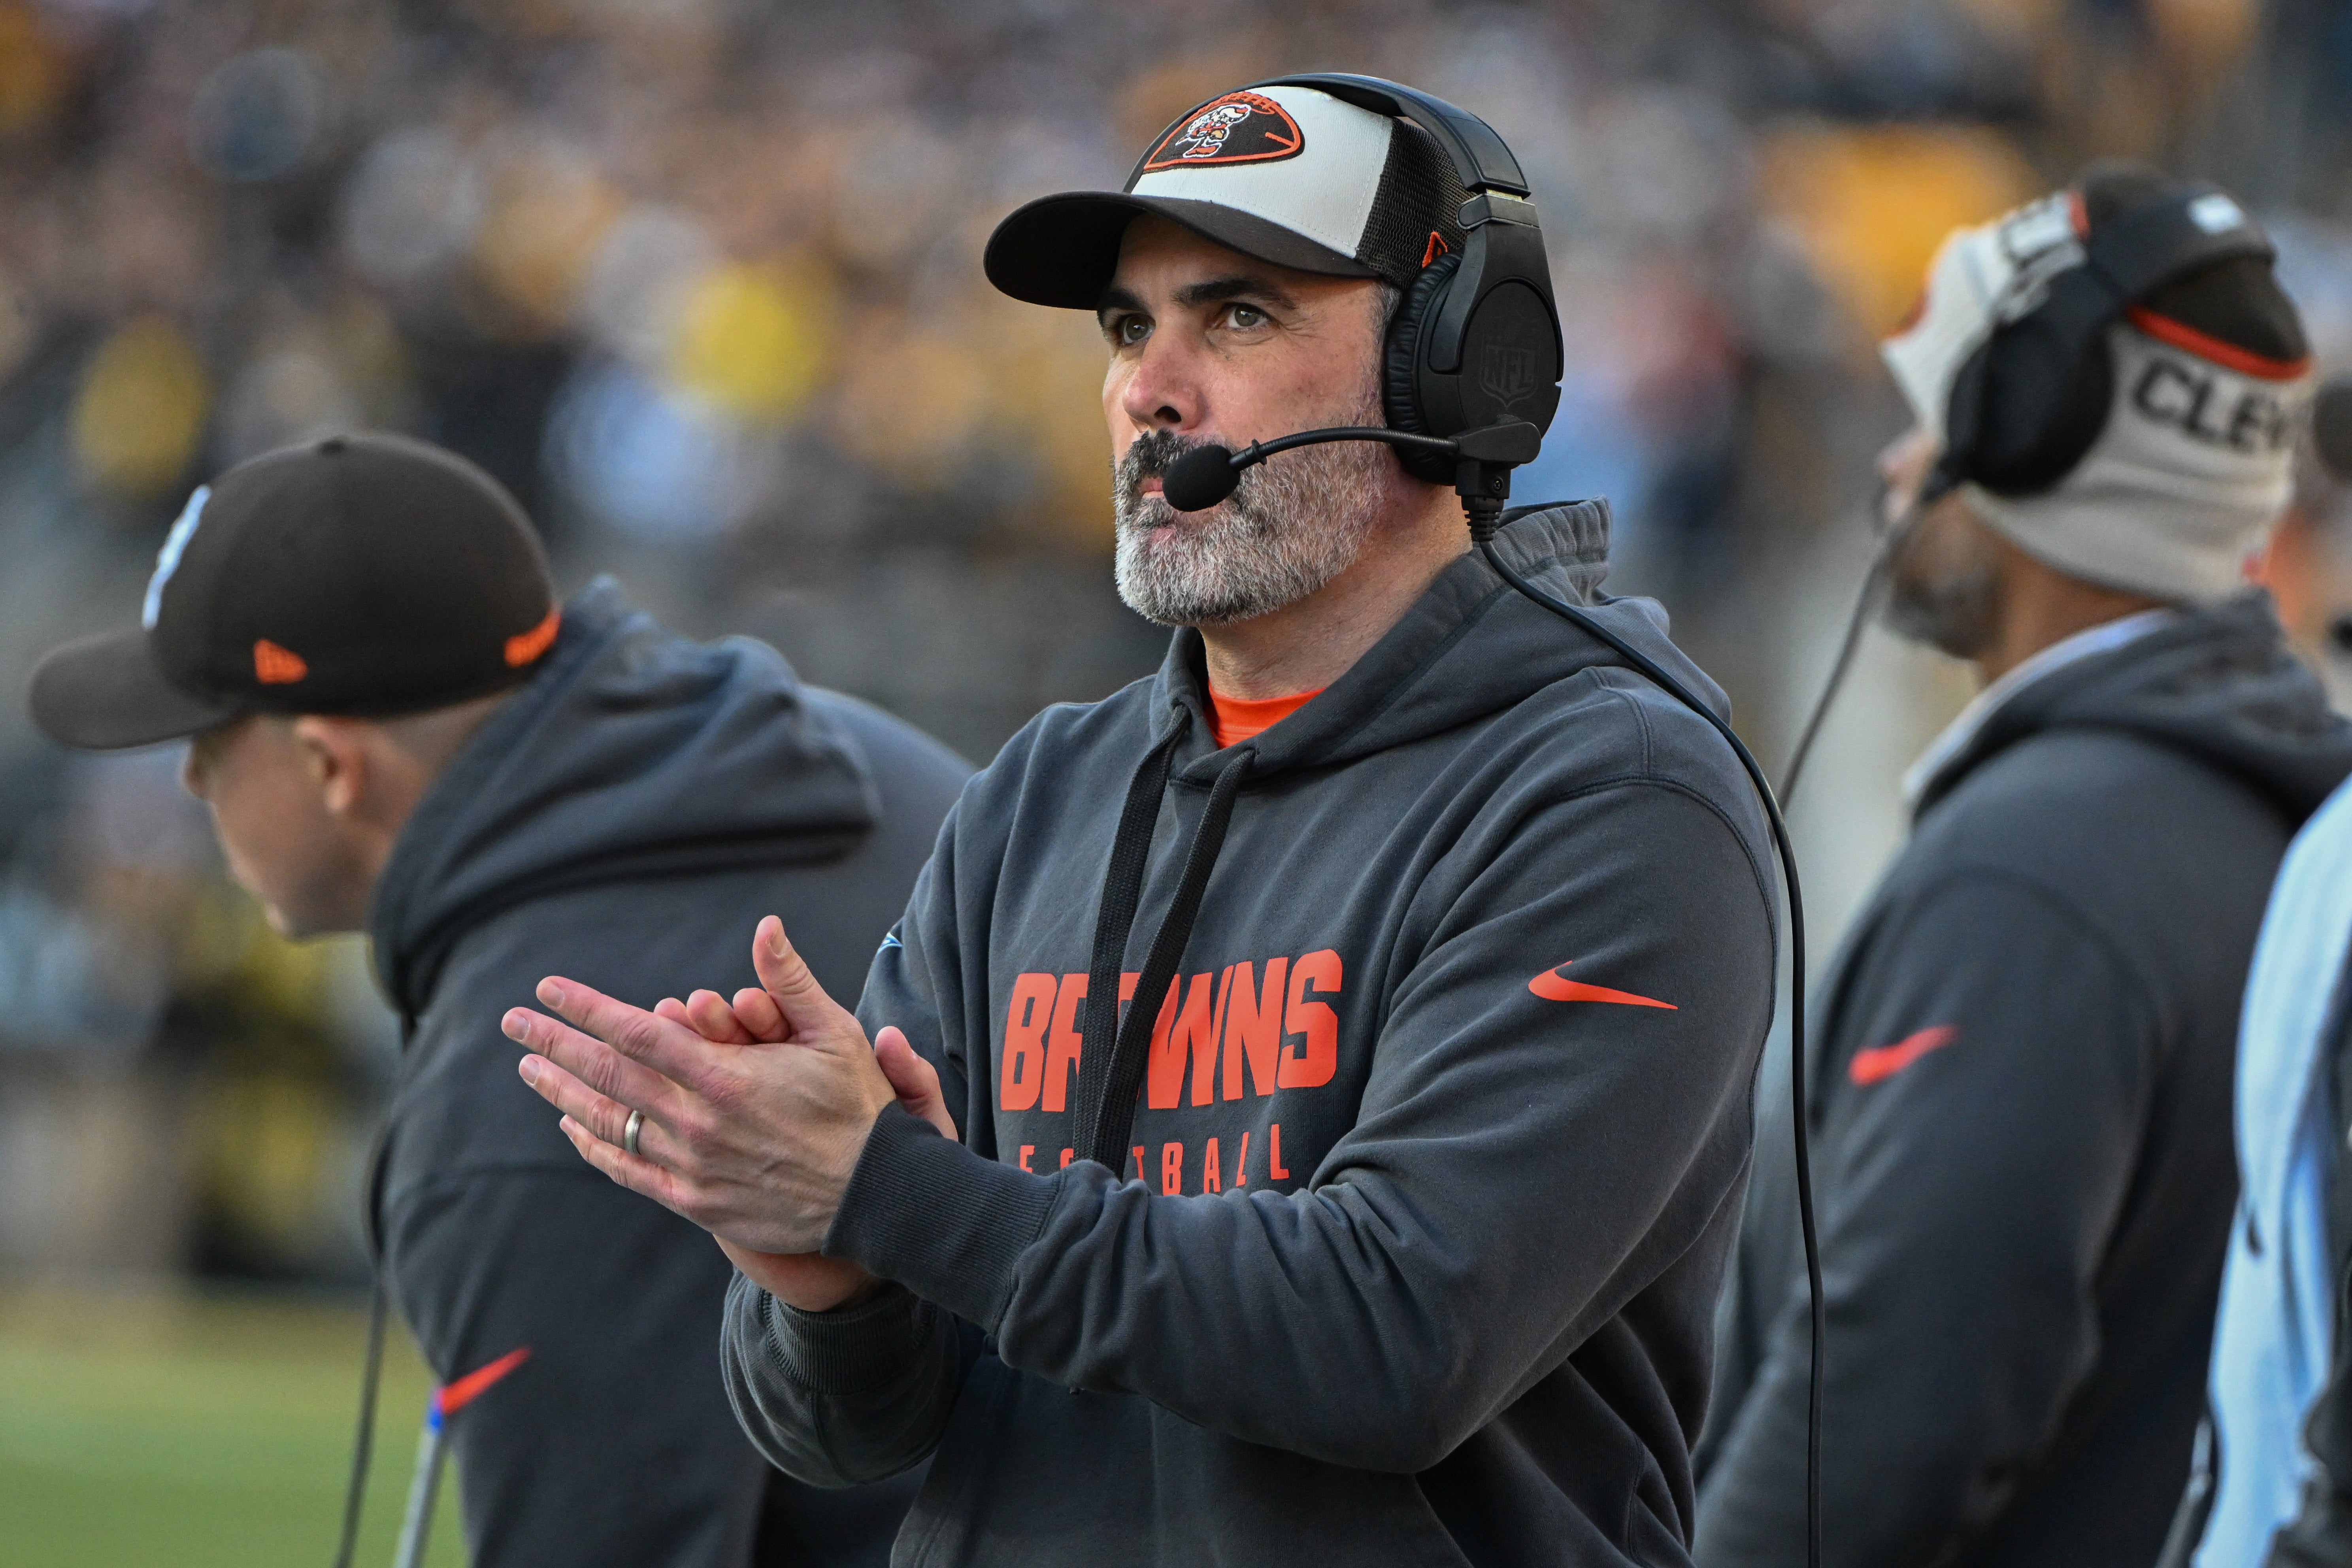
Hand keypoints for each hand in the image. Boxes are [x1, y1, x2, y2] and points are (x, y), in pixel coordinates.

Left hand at [505, 916, 949, 1265]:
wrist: (877, 1196)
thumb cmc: (860, 1108)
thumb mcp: (835, 1033)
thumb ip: (791, 980)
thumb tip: (766, 925)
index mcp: (724, 1076)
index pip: (636, 1033)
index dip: (587, 1008)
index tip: (548, 989)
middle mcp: (698, 1122)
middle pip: (608, 1075)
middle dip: (554, 1045)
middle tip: (514, 1023)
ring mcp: (692, 1165)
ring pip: (611, 1123)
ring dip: (564, 1093)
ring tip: (529, 1070)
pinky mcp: (696, 1201)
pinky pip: (630, 1171)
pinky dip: (596, 1147)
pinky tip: (573, 1127)